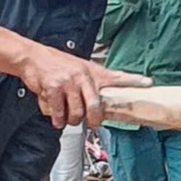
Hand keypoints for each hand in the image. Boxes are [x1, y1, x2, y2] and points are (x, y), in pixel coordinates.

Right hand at [19, 43, 150, 127]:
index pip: (117, 76)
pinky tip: (53, 113)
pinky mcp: (54, 88)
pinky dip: (55, 118)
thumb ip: (92, 83)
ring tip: (65, 115)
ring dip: (70, 120)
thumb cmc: (56, 65)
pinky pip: (58, 113)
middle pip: (95, 107)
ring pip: (76, 114)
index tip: (148, 82)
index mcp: (92, 72)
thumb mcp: (80, 68)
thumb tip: (100, 103)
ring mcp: (69, 82)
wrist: (32, 57)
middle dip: (93, 120)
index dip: (134, 80)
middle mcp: (83, 76)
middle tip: (91, 123)